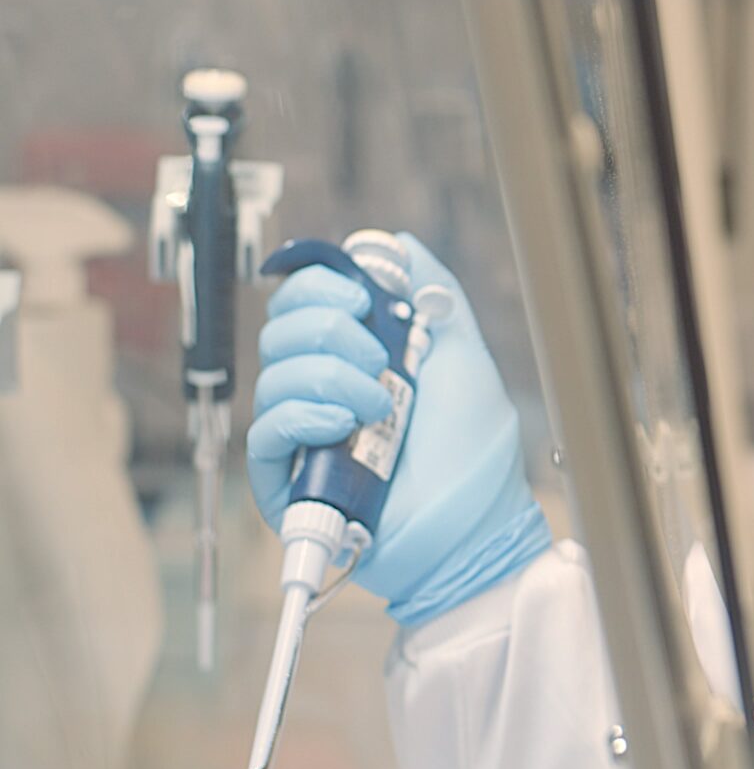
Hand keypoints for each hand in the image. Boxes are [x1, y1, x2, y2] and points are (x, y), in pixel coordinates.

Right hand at [247, 231, 550, 624]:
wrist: (473, 524)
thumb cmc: (474, 449)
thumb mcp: (463, 355)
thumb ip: (434, 294)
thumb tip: (400, 244)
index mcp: (358, 356)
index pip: (304, 302)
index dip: (320, 287)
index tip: (363, 298)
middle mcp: (324, 390)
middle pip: (280, 330)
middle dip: (328, 329)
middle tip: (379, 358)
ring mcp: (303, 434)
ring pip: (273, 375)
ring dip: (329, 377)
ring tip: (381, 405)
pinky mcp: (286, 480)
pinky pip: (263, 430)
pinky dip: (300, 415)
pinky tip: (341, 424)